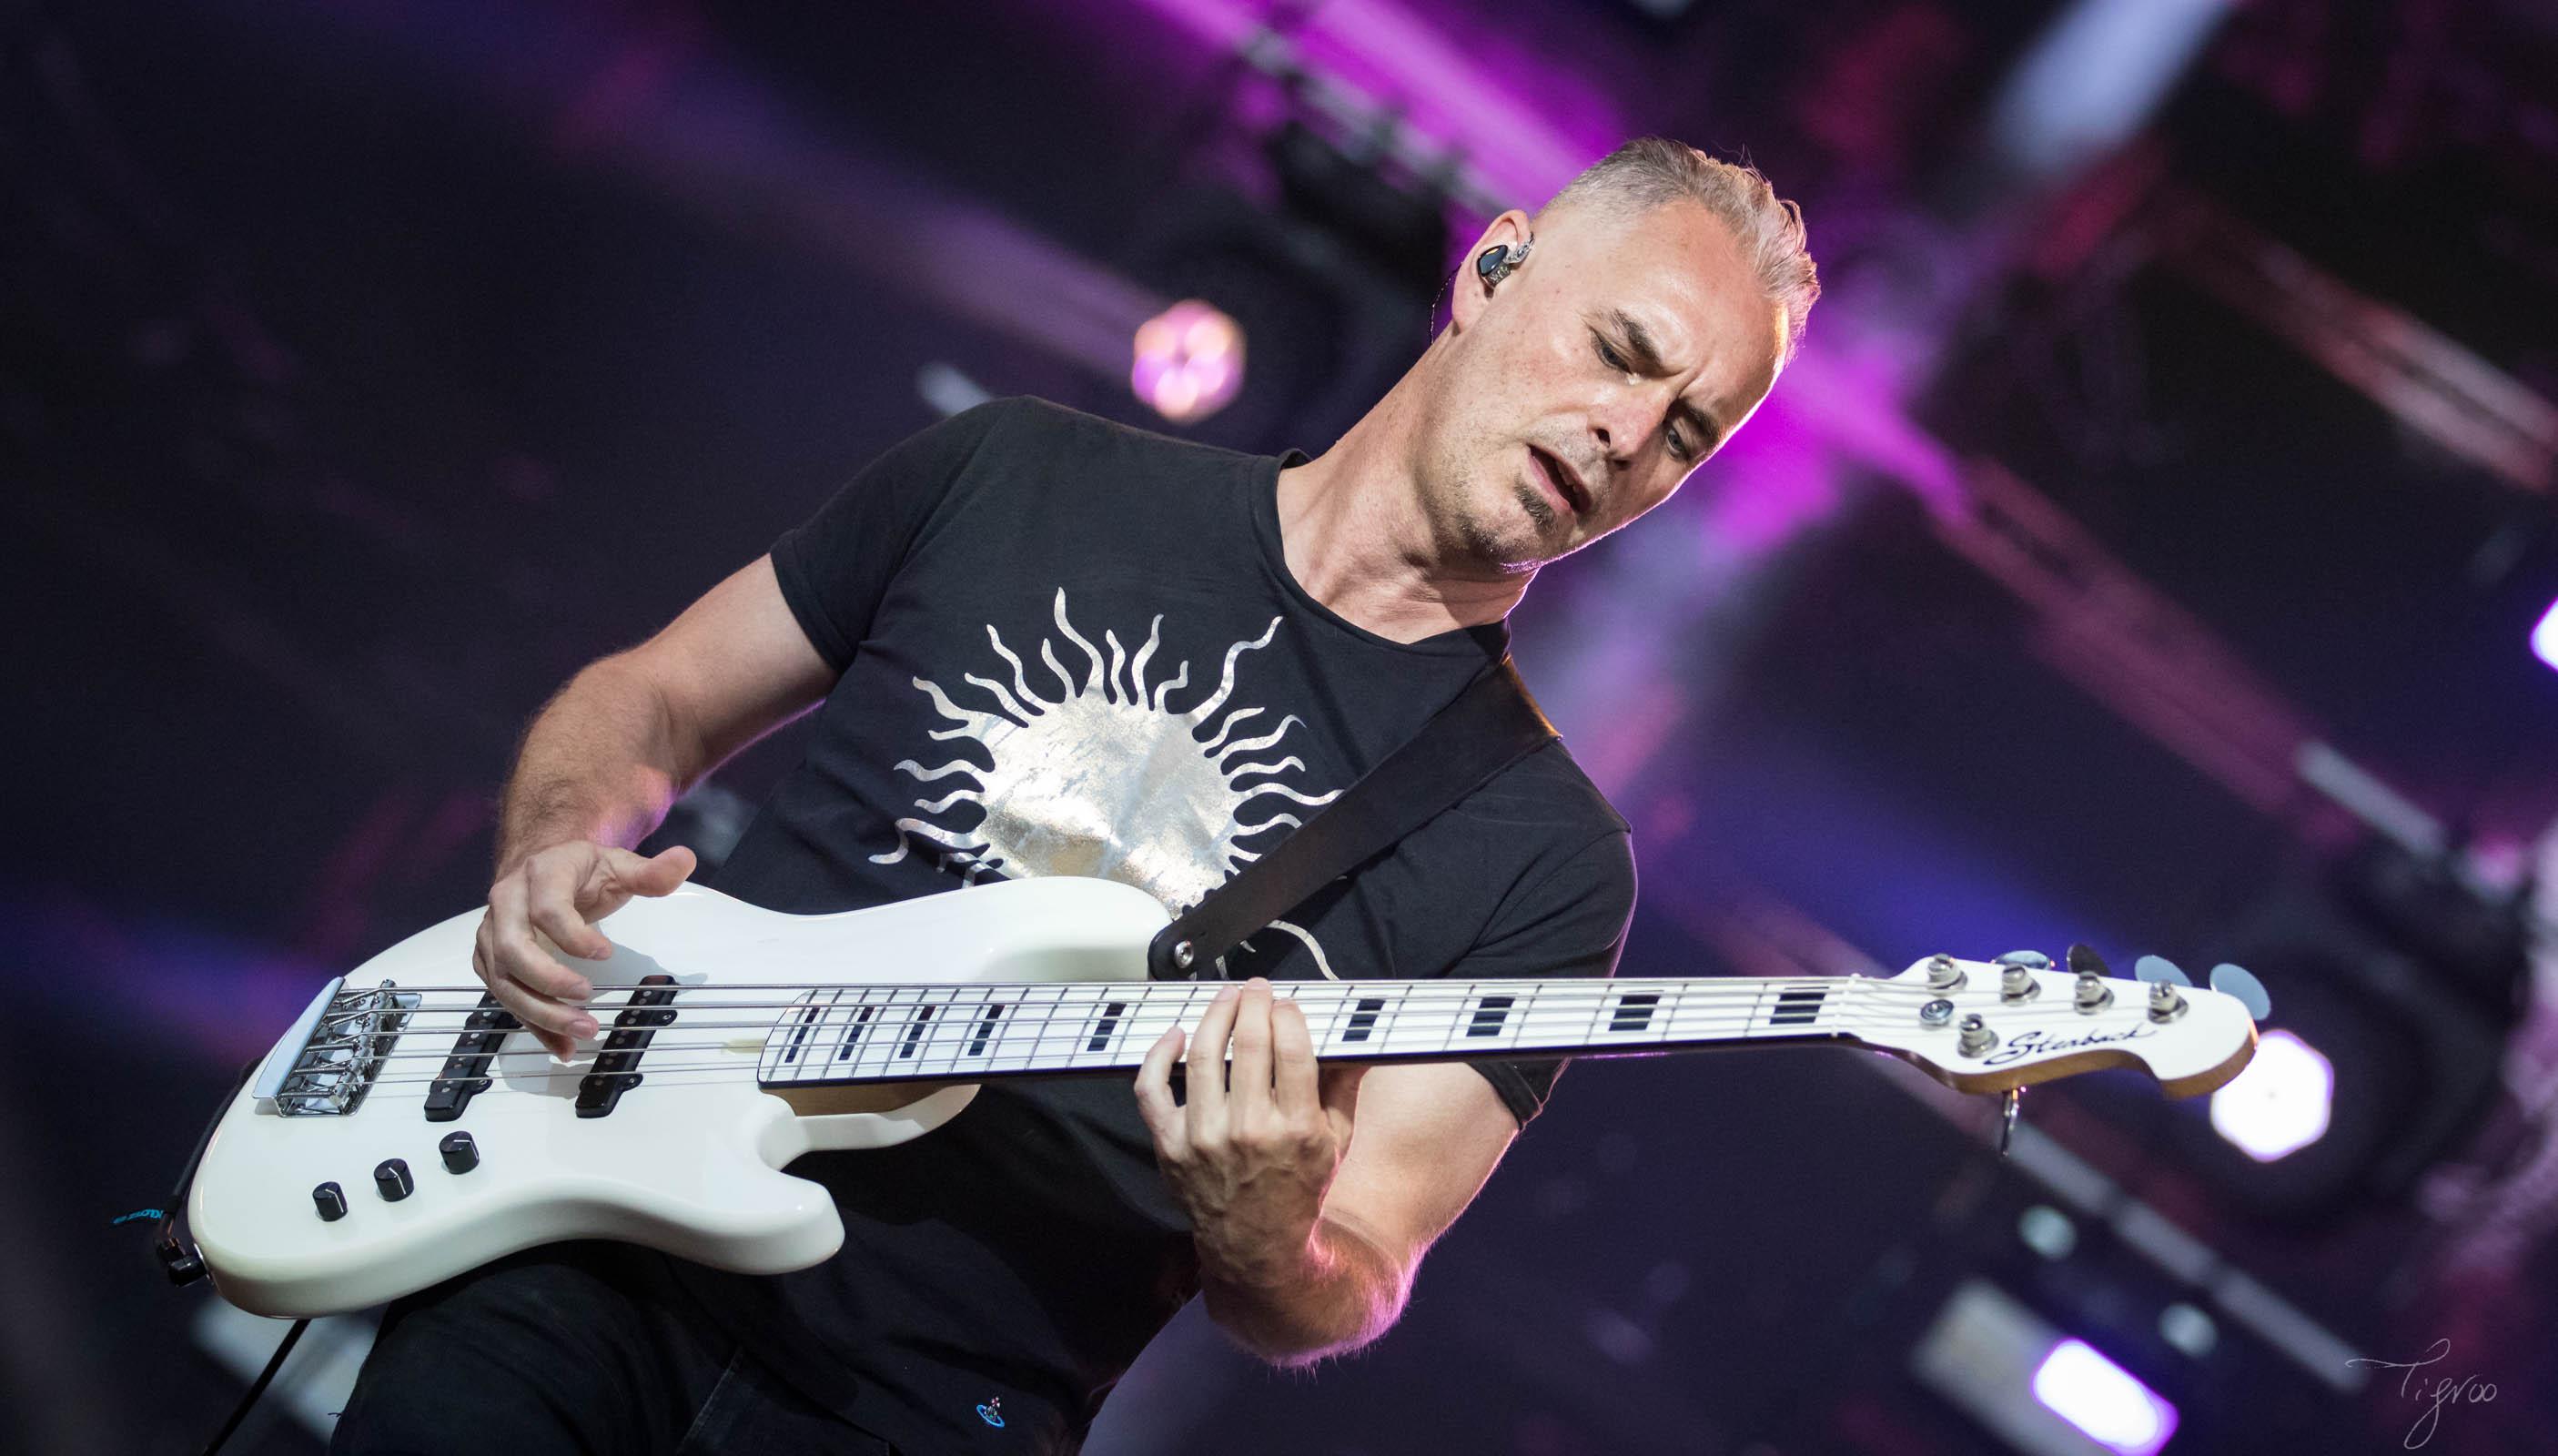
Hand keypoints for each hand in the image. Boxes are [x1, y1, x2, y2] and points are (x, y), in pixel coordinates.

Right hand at [473, 842, 695, 1058]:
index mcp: (540, 874)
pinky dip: (533, 1026)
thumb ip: (650, 872)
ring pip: (504, 981)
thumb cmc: (582, 872)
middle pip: (513, 949)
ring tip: (584, 1031)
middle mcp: (506, 903)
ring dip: (541, 1013)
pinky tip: (563, 1047)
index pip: (546, 909)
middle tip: (588, 999)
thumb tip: (685, 861)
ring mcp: (492, 934)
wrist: (540, 870)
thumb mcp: (618, 865)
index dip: (574, 936)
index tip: (607, 955)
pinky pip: (504, 998)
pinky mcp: (488, 960)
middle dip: (549, 981)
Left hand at [1134, 978, 1368, 1288]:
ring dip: (1213, 1016)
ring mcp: (1203, 1138)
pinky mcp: (1170, 1146)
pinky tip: (1175, 1035)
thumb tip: (1357, 1039)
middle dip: (1252, 1003)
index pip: (1290, 1048)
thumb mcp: (1337, 1142)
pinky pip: (1152, 1089)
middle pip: (1246, 1043)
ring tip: (1225, 999)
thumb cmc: (1300, 1188)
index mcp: (1296, 1128)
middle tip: (1256, 989)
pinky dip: (1158, 1056)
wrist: (1257, 1245)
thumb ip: (1345, 1087)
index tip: (1286, 1004)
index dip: (1287, 1014)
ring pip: (1201, 1055)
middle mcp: (1248, 1131)